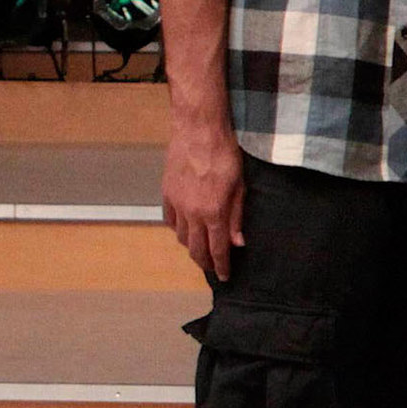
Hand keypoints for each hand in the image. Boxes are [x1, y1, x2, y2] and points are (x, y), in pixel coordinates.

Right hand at [162, 119, 244, 282]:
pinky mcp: (166, 193)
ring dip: (191, 247)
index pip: (217, 249)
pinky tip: (185, 230)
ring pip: (181, 236)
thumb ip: (237, 216)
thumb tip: (237, 243)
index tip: (225, 276)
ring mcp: (176, 203)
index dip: (221, 266)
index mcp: (213, 212)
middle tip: (213, 268)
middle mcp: (192, 213)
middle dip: (205, 262)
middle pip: (195, 248)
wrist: (198, 131)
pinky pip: (169, 220)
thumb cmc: (225, 154)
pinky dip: (177, 230)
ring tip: (201, 250)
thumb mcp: (240, 186)